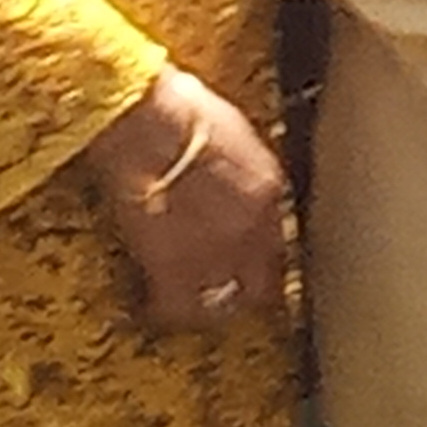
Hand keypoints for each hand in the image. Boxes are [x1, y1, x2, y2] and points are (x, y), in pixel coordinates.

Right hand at [85, 67, 291, 332]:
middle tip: (229, 298)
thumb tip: (236, 184)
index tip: (255, 266)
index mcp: (269, 190)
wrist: (147, 123)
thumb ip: (243, 173)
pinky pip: (175, 309)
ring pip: (223, 304)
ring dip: (209, 308)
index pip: (279, 241)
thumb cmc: (183, 113)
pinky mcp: (173, 270)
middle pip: (262, 281)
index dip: (265, 257)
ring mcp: (215, 254)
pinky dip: (165, 313)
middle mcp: (253, 229)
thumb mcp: (233, 136)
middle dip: (248, 292)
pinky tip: (153, 308)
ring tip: (192, 307)